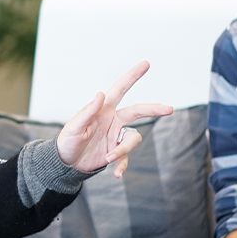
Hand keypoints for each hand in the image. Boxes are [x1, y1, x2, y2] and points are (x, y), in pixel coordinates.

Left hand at [55, 61, 171, 176]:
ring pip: (133, 139)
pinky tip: (116, 173)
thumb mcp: (74, 127)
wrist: (66, 164)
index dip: (132, 76)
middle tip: (170, 109)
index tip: (146, 63)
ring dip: (123, 149)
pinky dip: (122, 165)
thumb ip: (87, 112)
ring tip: (108, 158)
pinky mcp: (117, 152)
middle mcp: (113, 120)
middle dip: (154, 109)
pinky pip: (126, 158)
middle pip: (138, 111)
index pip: (120, 89)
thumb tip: (101, 93)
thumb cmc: (67, 142)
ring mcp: (116, 136)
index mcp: (103, 109)